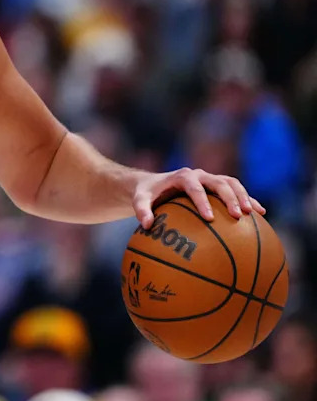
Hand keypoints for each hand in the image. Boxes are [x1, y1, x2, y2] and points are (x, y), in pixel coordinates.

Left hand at [132, 168, 265, 228]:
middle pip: (219, 183)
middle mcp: (199, 174)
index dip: (203, 202)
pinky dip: (248, 199)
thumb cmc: (147, 193)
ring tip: (255, 213)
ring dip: (244, 196)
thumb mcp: (140, 199)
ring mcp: (210, 179)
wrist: (153, 183)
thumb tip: (147, 225)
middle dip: (230, 198)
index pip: (195, 188)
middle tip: (238, 215)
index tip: (209, 218)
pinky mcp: (217, 185)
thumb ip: (141, 210)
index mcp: (182, 176)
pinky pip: (236, 190)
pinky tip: (260, 214)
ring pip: (232, 184)